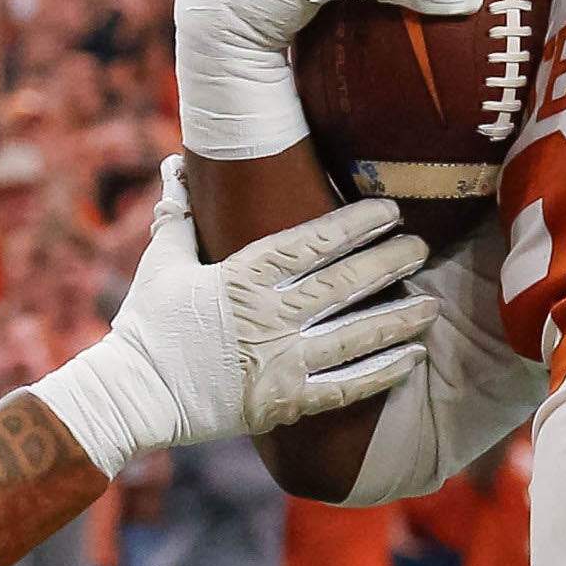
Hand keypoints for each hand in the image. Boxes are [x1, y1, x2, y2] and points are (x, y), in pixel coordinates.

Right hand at [20, 162, 434, 471]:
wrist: (134, 395)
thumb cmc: (147, 325)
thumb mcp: (162, 261)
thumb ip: (178, 211)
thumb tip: (175, 162)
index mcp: (241, 277)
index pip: (311, 243)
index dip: (355, 225)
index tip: (389, 211)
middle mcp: (267, 317)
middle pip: (342, 284)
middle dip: (388, 263)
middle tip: (421, 247)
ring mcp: (279, 363)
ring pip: (354, 337)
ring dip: (397, 319)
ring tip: (431, 305)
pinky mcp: (284, 402)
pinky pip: (344, 388)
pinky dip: (381, 373)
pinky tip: (411, 358)